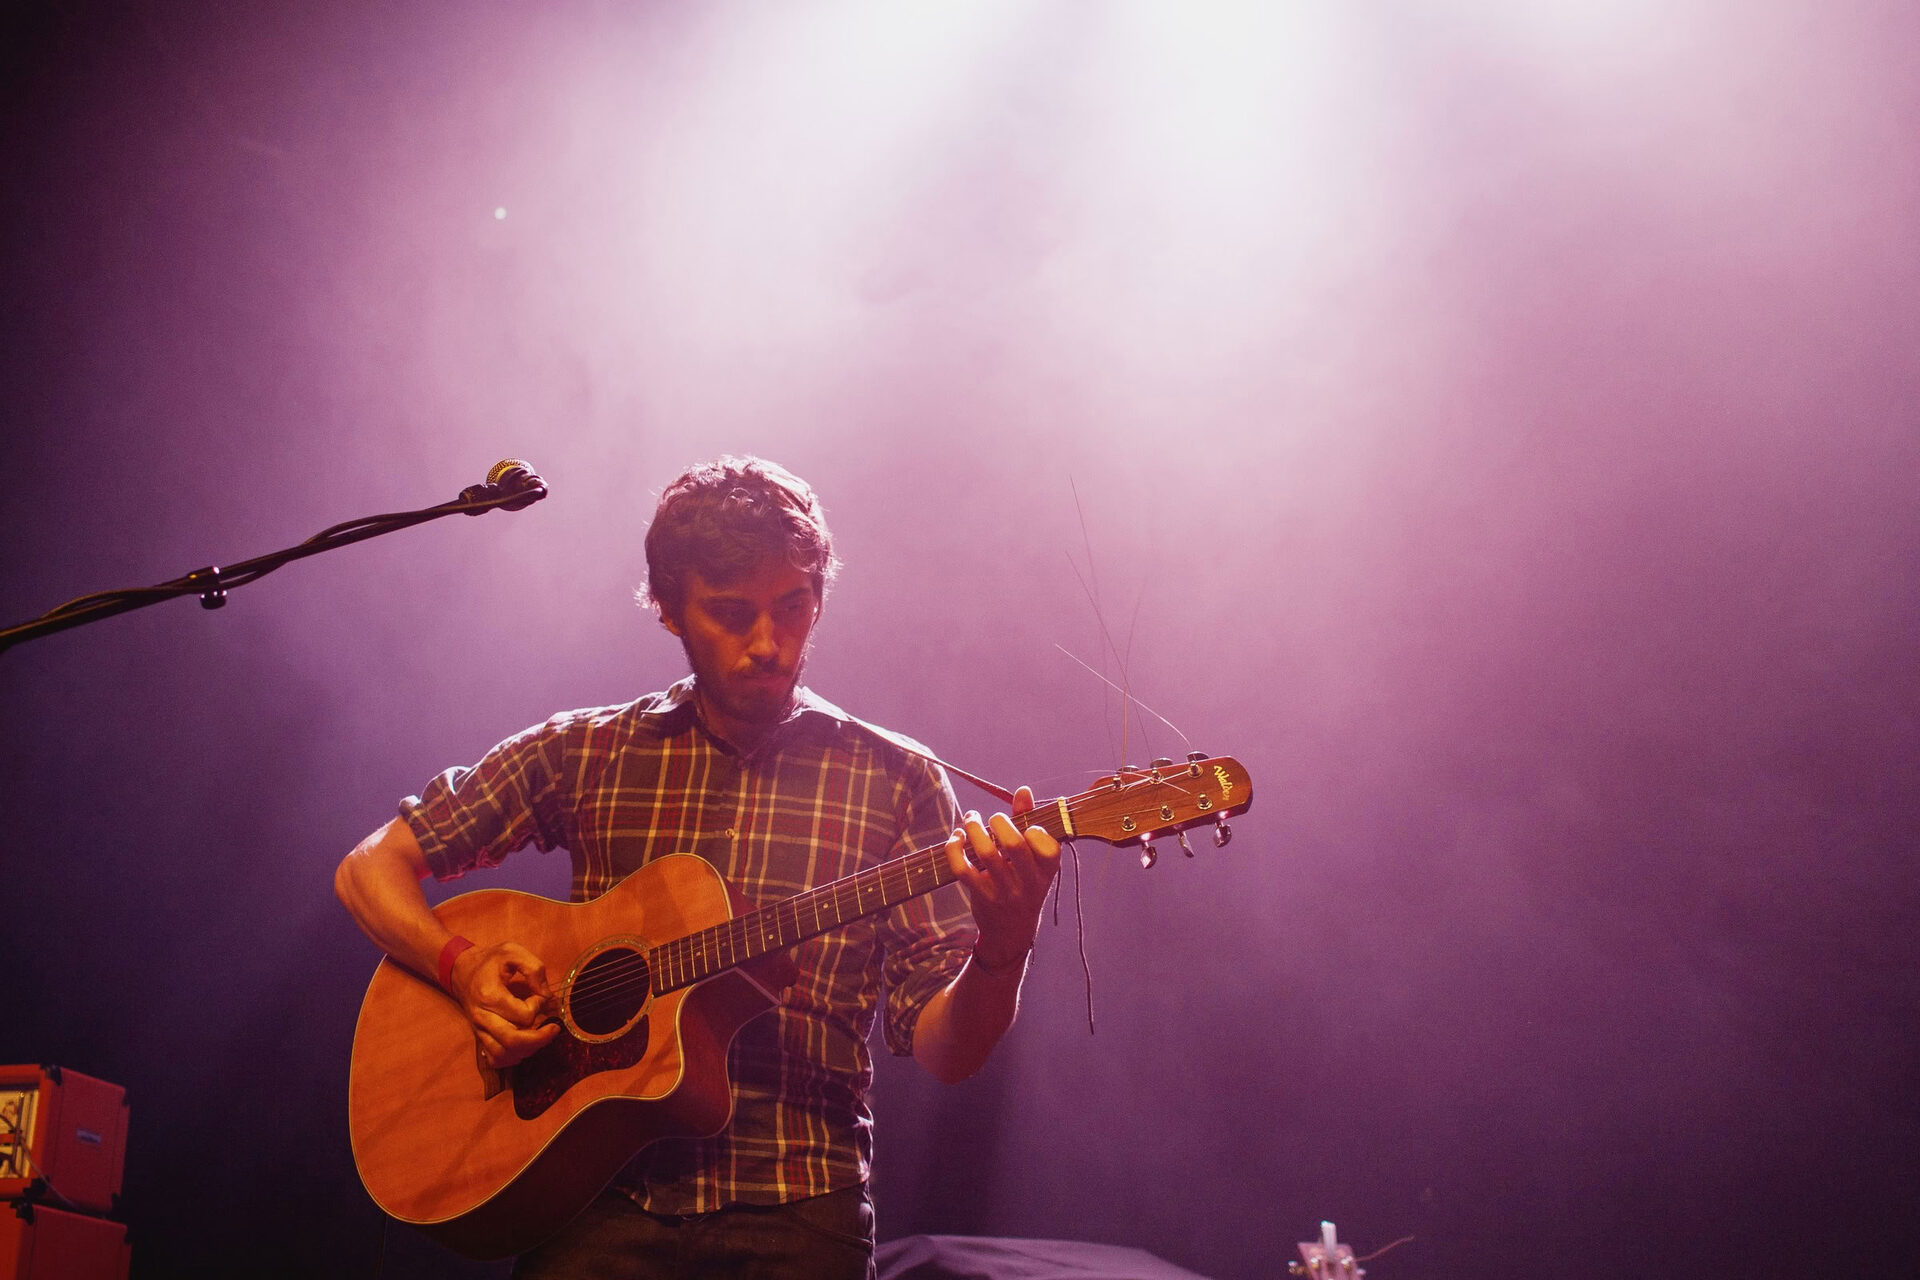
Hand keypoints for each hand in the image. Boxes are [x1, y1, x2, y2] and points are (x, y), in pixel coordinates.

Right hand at [449, 940, 560, 1067]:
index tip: (540, 995)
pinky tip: (524, 1046)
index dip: (538, 1006)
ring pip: (504, 1054)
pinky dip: (512, 1058)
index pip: (523, 1015)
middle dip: (540, 1039)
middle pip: (513, 1042)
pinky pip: (495, 1059)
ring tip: (540, 1036)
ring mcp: (479, 1030)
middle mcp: (482, 1017)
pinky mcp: (480, 1037)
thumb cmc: (490, 961)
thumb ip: (533, 968)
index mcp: (490, 996)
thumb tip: (547, 994)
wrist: (462, 970)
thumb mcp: (512, 951)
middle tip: (554, 1028)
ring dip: (528, 1049)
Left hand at [944, 786, 1061, 968]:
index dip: (1034, 830)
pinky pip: (962, 869)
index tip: (1026, 827)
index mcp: (1047, 870)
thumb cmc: (1024, 882)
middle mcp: (1028, 882)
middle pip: (1015, 845)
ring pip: (986, 853)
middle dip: (1000, 822)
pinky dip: (955, 848)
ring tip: (971, 818)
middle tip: (993, 819)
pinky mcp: (980, 895)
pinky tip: (957, 837)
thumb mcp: (1035, 859)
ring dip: (974, 828)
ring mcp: (1004, 891)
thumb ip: (1028, 821)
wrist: (1011, 930)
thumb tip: (1023, 790)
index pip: (1048, 846)